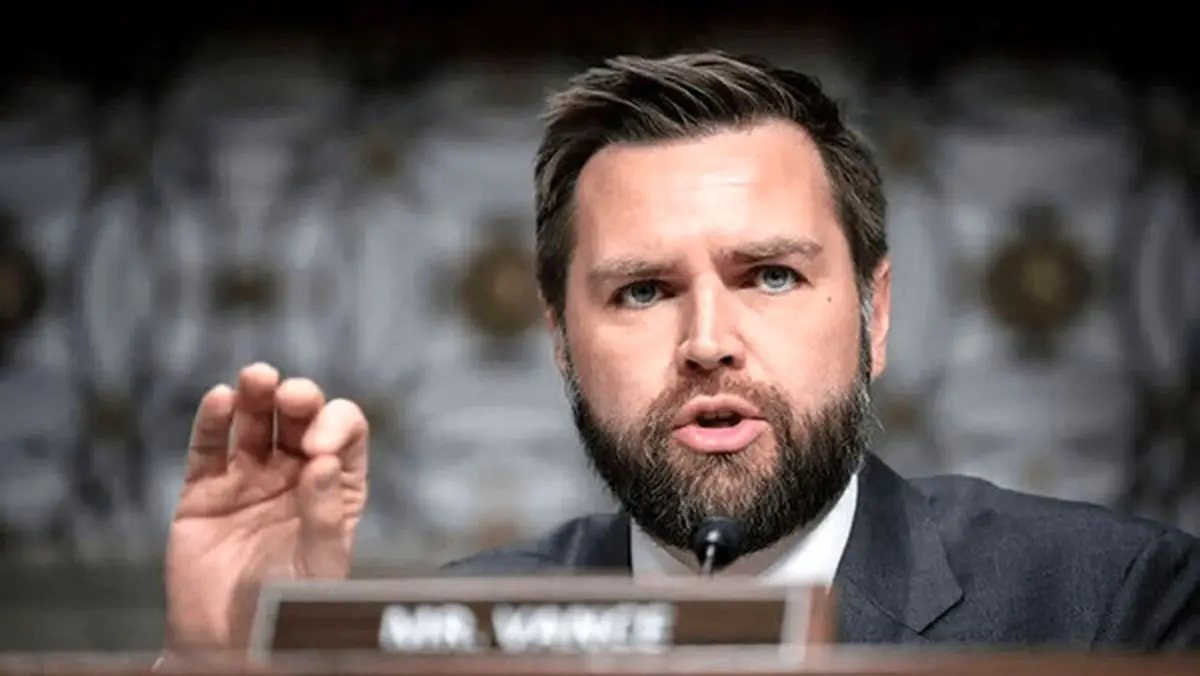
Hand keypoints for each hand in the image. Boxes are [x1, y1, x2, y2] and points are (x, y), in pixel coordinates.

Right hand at [164, 363, 368, 649]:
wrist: (227, 645)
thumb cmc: (285, 612)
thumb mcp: (319, 567)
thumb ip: (325, 516)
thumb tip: (323, 462)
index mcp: (333, 488)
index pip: (346, 435)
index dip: (336, 426)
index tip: (318, 449)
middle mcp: (294, 474)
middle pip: (300, 417)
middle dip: (299, 398)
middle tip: (291, 396)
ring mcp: (248, 479)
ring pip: (255, 421)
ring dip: (256, 393)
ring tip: (256, 378)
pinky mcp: (204, 491)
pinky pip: (209, 447)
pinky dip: (213, 420)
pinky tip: (220, 399)